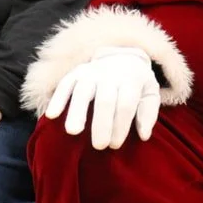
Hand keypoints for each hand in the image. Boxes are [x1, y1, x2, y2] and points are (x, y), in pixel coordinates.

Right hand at [45, 46, 159, 150]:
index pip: (125, 104)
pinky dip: (58, 99)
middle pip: (105, 99)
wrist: (122, 56)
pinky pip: (65, 84)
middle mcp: (110, 74)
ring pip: (83, 91)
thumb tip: (144, 135)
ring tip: (73, 132)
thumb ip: (148, 113)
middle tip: (99, 146)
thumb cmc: (136, 84)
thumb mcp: (150, 93)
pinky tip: (52, 115)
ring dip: (77, 111)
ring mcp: (91, 72)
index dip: (120, 126)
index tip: (114, 145)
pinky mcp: (76, 72)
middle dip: (102, 124)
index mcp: (131, 79)